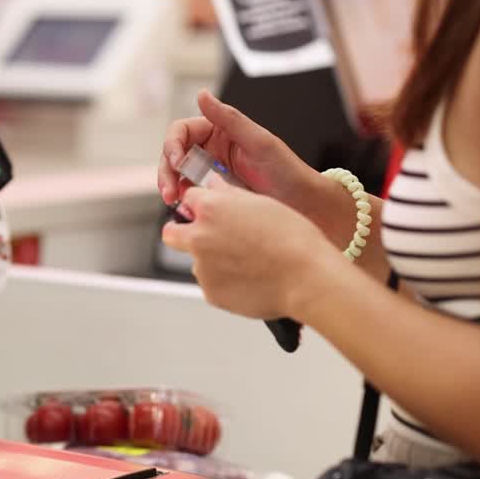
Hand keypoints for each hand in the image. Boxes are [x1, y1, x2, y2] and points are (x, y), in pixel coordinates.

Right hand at [158, 91, 316, 207]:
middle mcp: (213, 149)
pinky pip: (189, 192)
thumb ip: (229, 118)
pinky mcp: (213, 193)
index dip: (174, 144)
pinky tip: (184, 206)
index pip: (183, 131)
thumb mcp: (259, 142)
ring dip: (170, 184)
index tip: (178, 162)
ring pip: (177, 173)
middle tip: (169, 190)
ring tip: (174, 200)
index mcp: (221, 132)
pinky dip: (181, 198)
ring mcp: (212, 172)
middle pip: (175, 153)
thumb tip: (203, 94)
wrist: (305, 205)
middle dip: (167, 170)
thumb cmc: (288, 172)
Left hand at [161, 180, 336, 320]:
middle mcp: (199, 237)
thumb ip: (229, 194)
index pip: (189, 199)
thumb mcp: (262, 203)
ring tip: (248, 262)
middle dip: (181, 233)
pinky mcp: (211, 293)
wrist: (307, 278)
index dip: (200, 204)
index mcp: (210, 209)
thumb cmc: (292, 239)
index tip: (206, 210)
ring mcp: (202, 268)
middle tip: (204, 237)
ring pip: (197, 262)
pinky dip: (225, 282)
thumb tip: (214, 186)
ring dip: (212, 261)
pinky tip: (251, 278)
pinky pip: (212, 284)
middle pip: (171, 233)